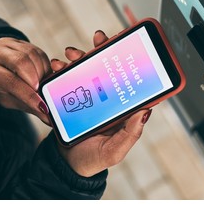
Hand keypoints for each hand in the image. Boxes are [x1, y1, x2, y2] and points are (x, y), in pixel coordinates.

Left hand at [0, 37, 51, 123]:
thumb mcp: (5, 98)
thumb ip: (25, 105)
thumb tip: (46, 115)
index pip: (10, 81)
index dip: (28, 94)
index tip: (42, 106)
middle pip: (21, 62)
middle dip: (36, 80)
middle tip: (41, 92)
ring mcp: (10, 44)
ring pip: (33, 56)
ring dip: (42, 73)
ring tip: (41, 84)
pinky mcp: (23, 42)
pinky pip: (40, 53)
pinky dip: (45, 67)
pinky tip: (42, 75)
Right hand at [52, 30, 152, 176]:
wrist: (66, 164)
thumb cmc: (94, 158)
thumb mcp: (115, 150)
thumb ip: (130, 133)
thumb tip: (146, 111)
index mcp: (121, 108)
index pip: (129, 80)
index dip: (129, 61)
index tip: (126, 43)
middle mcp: (107, 98)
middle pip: (107, 68)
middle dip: (103, 49)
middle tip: (98, 39)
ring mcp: (89, 96)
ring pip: (88, 69)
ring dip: (80, 56)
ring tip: (71, 54)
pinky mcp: (72, 97)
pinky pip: (68, 79)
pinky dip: (63, 69)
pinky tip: (57, 66)